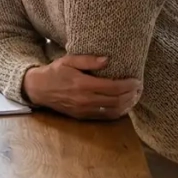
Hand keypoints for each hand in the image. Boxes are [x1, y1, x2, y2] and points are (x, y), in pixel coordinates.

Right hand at [22, 55, 141, 119]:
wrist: (39, 89)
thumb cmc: (55, 72)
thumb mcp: (68, 60)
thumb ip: (88, 60)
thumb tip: (107, 60)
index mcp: (83, 84)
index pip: (113, 87)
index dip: (128, 85)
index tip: (137, 80)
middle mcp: (85, 100)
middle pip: (116, 100)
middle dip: (131, 95)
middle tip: (139, 88)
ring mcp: (84, 110)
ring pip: (113, 111)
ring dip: (127, 105)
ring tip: (135, 97)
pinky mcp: (83, 116)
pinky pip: (105, 117)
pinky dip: (118, 112)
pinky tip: (124, 106)